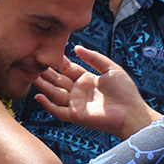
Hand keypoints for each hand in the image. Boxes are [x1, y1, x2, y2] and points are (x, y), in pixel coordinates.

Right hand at [33, 46, 155, 138]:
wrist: (131, 112)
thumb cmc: (125, 91)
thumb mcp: (111, 68)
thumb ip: (94, 57)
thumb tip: (76, 47)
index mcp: (87, 79)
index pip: (68, 69)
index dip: (58, 62)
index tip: (47, 53)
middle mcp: (79, 91)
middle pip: (58, 80)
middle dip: (46, 72)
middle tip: (33, 63)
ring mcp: (76, 104)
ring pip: (54, 93)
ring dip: (43, 86)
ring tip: (32, 76)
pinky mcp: (75, 115)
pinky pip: (57, 111)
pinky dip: (47, 105)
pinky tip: (38, 96)